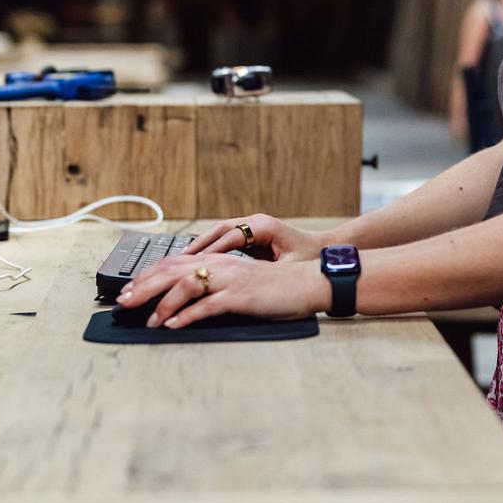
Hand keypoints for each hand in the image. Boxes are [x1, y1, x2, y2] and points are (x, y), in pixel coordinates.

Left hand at [117, 252, 330, 329]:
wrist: (307, 283)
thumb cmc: (274, 288)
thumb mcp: (238, 282)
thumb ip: (214, 286)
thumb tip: (185, 299)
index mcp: (217, 260)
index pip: (173, 263)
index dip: (148, 275)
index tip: (129, 289)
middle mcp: (220, 265)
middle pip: (172, 271)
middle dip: (144, 287)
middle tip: (123, 302)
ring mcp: (230, 279)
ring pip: (186, 285)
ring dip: (163, 304)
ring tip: (148, 320)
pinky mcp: (240, 296)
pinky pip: (207, 305)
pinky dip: (187, 315)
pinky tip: (173, 325)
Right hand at [185, 213, 326, 261]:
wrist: (323, 251)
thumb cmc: (309, 260)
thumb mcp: (289, 268)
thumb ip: (265, 271)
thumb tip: (242, 280)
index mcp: (264, 227)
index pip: (231, 236)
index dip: (212, 250)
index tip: (194, 263)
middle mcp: (256, 223)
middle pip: (219, 230)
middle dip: (199, 244)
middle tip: (179, 259)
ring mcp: (252, 227)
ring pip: (219, 233)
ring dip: (201, 246)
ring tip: (181, 260)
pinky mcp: (250, 236)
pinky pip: (225, 240)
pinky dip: (210, 249)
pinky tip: (197, 262)